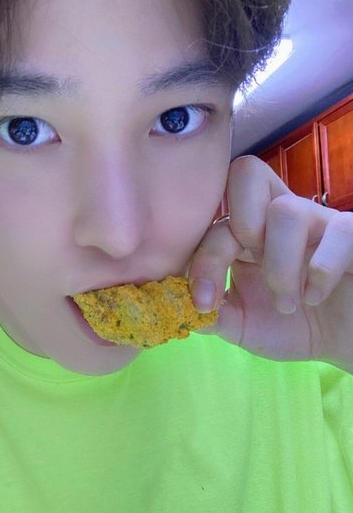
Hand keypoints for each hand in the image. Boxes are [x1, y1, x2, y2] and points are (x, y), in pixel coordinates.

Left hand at [188, 155, 352, 372]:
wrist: (342, 341)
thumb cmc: (293, 326)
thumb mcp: (243, 326)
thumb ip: (213, 314)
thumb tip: (176, 305)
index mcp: (247, 233)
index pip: (213, 219)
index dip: (202, 258)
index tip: (203, 302)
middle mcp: (278, 217)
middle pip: (246, 171)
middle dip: (237, 224)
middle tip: (246, 265)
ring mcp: (317, 222)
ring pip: (286, 211)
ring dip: (279, 267)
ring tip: (288, 303)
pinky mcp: (351, 235)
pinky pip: (337, 231)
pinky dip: (320, 271)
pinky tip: (316, 297)